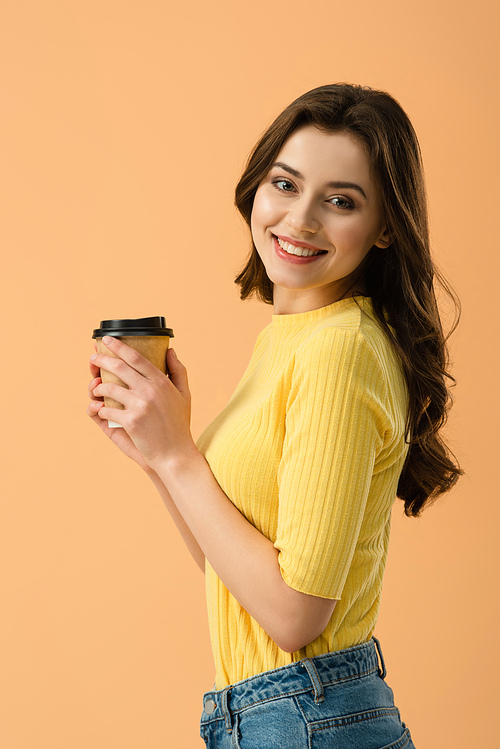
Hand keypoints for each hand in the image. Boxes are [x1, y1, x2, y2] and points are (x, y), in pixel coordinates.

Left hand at [89, 336, 196, 470]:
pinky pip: (107, 410)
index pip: (136, 358)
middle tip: (93, 357)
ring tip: (95, 388)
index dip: (119, 346)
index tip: (107, 340)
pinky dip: (100, 409)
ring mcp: (140, 406)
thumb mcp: (184, 395)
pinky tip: (100, 409)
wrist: (176, 454)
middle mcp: (150, 390)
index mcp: (162, 382)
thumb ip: (178, 370)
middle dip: (102, 360)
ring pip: (109, 388)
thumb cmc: (179, 425)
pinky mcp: (131, 421)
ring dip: (97, 387)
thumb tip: (170, 350)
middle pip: (119, 368)